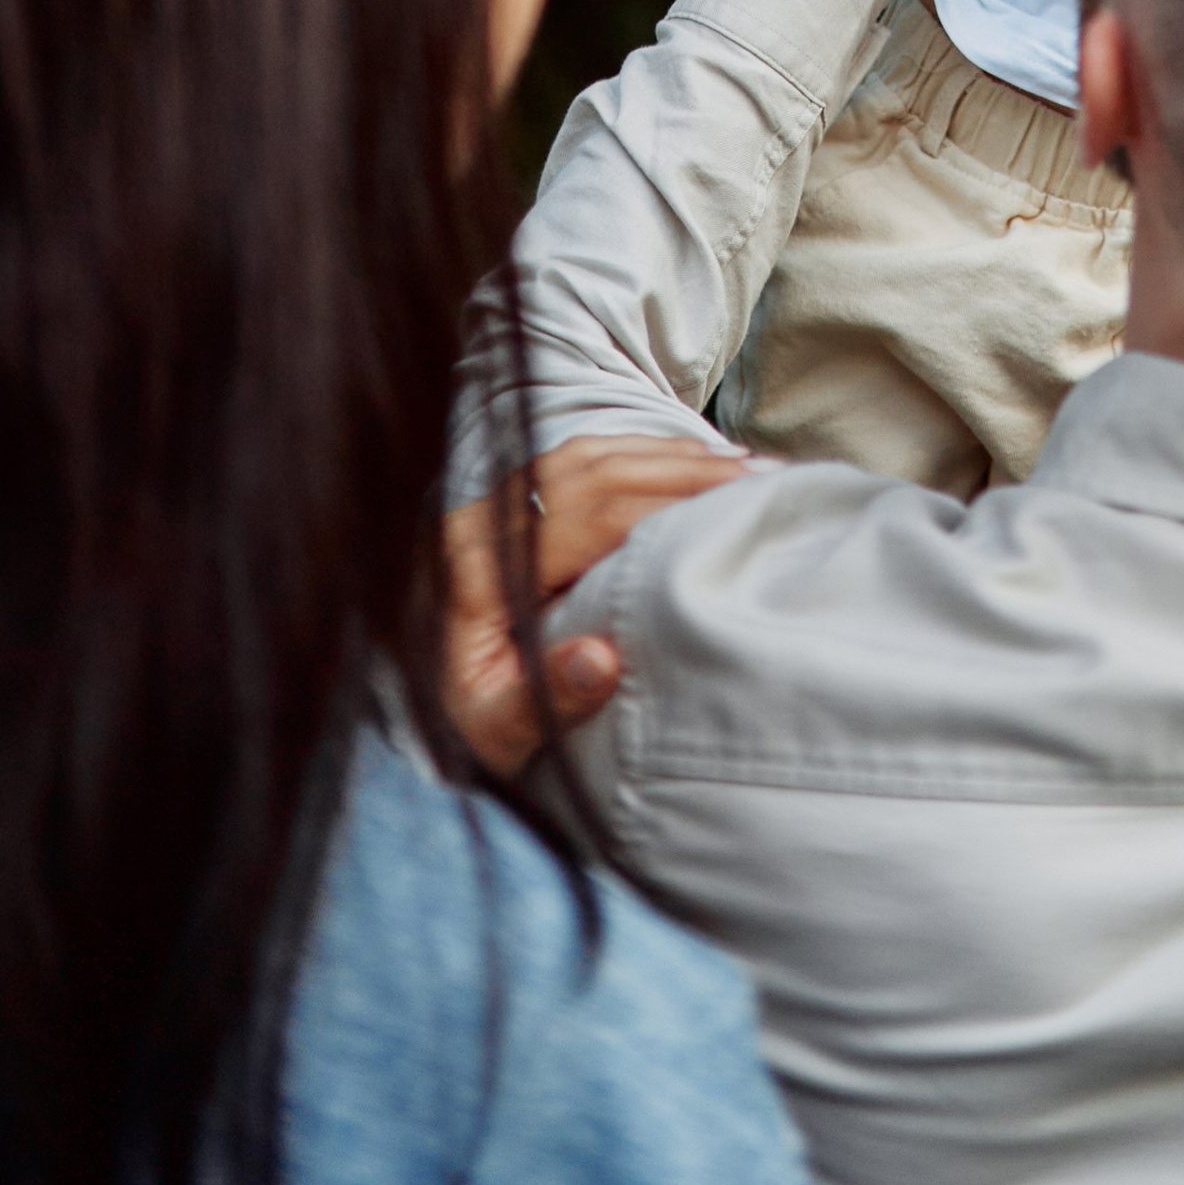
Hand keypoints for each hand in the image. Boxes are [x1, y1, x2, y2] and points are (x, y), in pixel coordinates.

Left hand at [444, 433, 750, 775]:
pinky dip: (645, 453)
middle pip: (598, 473)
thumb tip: (602, 659)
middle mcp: (485, 516)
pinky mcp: (513, 500)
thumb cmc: (467, 720)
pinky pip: (585, 458)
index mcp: (479, 565)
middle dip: (685, 470)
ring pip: (595, 456)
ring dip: (673, 456)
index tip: (732, 504)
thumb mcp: (496, 731)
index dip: (665, 503)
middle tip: (761, 478)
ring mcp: (498, 500)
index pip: (588, 517)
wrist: (422, 702)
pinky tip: (694, 459)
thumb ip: (546, 699)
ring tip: (745, 464)